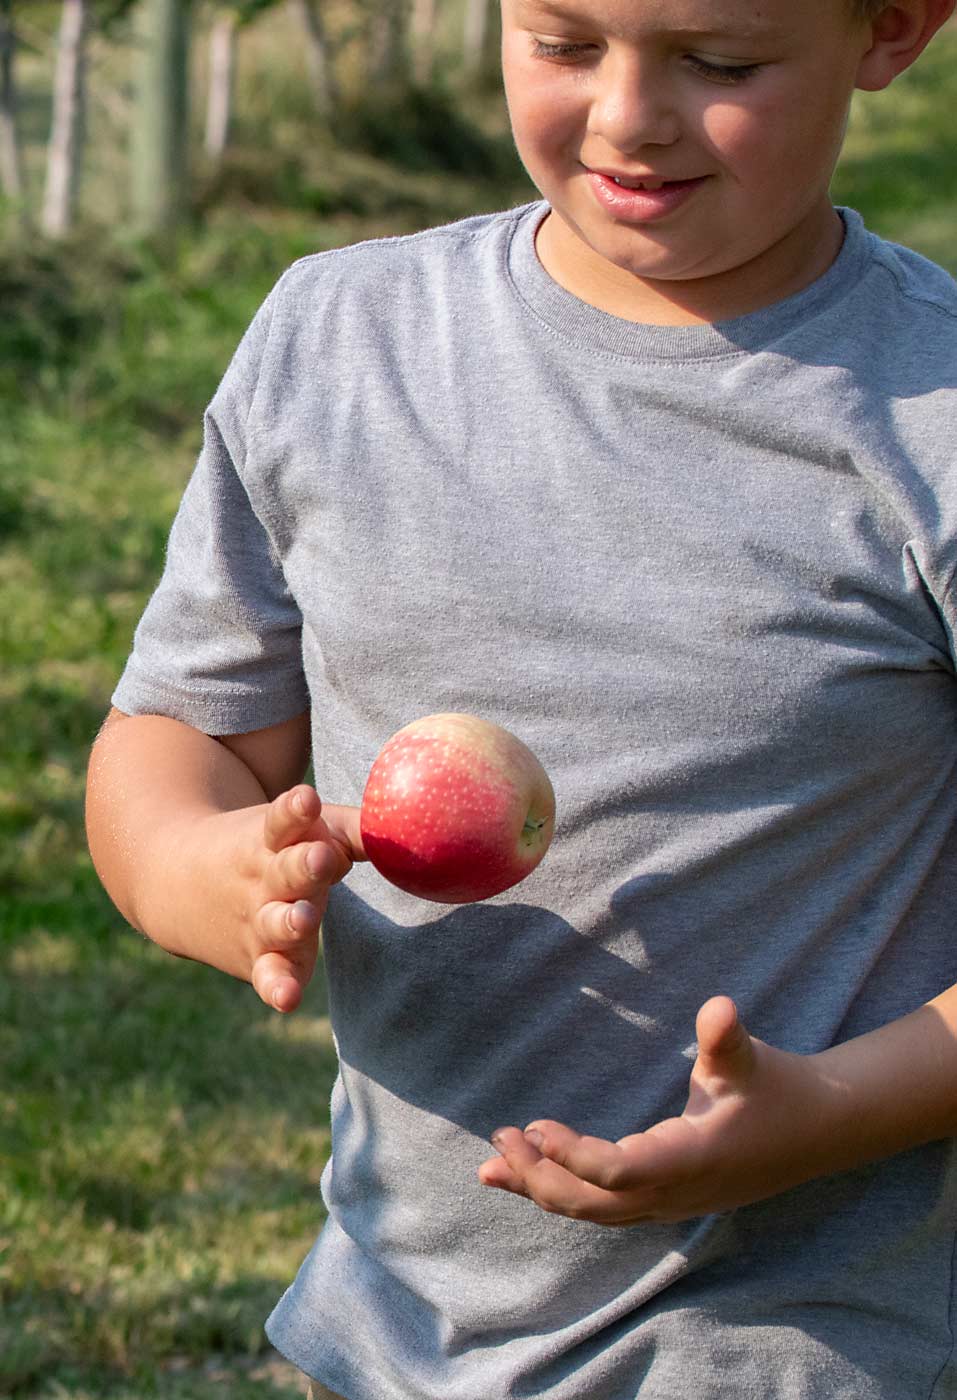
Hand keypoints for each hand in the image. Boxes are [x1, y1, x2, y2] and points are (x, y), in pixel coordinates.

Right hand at [198, 784, 362, 1014]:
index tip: (307, 799)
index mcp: (274, 838)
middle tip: (320, 858)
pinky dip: (276, 986)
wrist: (179, 880)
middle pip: (285, 871)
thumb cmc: (274, 849)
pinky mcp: (259, 958)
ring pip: (275, 923)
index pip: (284, 819)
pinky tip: (287, 999)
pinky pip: (268, 973)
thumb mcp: (304, 829)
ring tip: (304, 920)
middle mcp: (264, 878)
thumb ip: (354, 830)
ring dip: (290, 922)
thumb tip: (412, 827)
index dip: (296, 810)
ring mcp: (258, 919)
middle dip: (303, 866)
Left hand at [478, 997, 847, 1223]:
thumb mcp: (751, 1058)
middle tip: (500, 1138)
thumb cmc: (777, 1087)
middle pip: (594, 1205)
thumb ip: (726, 1038)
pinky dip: (563, 1194)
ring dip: (542, 1189)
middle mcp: (676, 1194)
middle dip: (540, 1177)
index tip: (538, 1126)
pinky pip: (605, 1208)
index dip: (575, 1157)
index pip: (619, 1174)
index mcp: (691, 1160)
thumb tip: (719, 1007)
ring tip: (492, 1166)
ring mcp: (670, 1204)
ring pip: (595, 1213)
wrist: (817, 1130)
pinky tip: (530, 1176)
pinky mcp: (665, 1200)